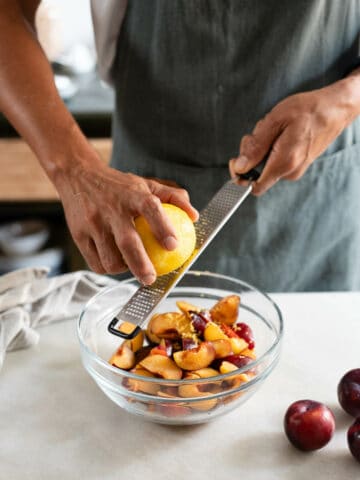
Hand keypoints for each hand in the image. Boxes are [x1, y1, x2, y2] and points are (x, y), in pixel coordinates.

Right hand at [56, 161, 198, 283]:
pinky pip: (95, 262)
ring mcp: (92, 223)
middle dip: (141, 265)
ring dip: (124, 269)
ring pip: (109, 258)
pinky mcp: (78, 235)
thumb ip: (173, 197)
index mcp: (132, 194)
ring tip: (134, 269)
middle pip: (127, 242)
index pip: (150, 209)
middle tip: (151, 279)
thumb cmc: (119, 185)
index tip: (173, 246)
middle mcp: (111, 208)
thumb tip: (194, 217)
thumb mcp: (145, 184)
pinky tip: (117, 265)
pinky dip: (108, 269)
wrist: (77, 176)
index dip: (163, 227)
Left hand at [229, 76, 359, 194]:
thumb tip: (240, 167)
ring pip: (265, 165)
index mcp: (284, 162)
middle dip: (250, 153)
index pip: (254, 187)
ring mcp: (295, 169)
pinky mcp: (297, 164)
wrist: (336, 108)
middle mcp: (290, 171)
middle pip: (256, 173)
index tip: (236, 160)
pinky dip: (271, 148)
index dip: (240, 177)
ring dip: (261, 148)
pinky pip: (274, 161)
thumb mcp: (275, 120)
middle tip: (258, 132)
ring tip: (274, 128)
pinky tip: (280, 133)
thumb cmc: (308, 110)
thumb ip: (256, 146)